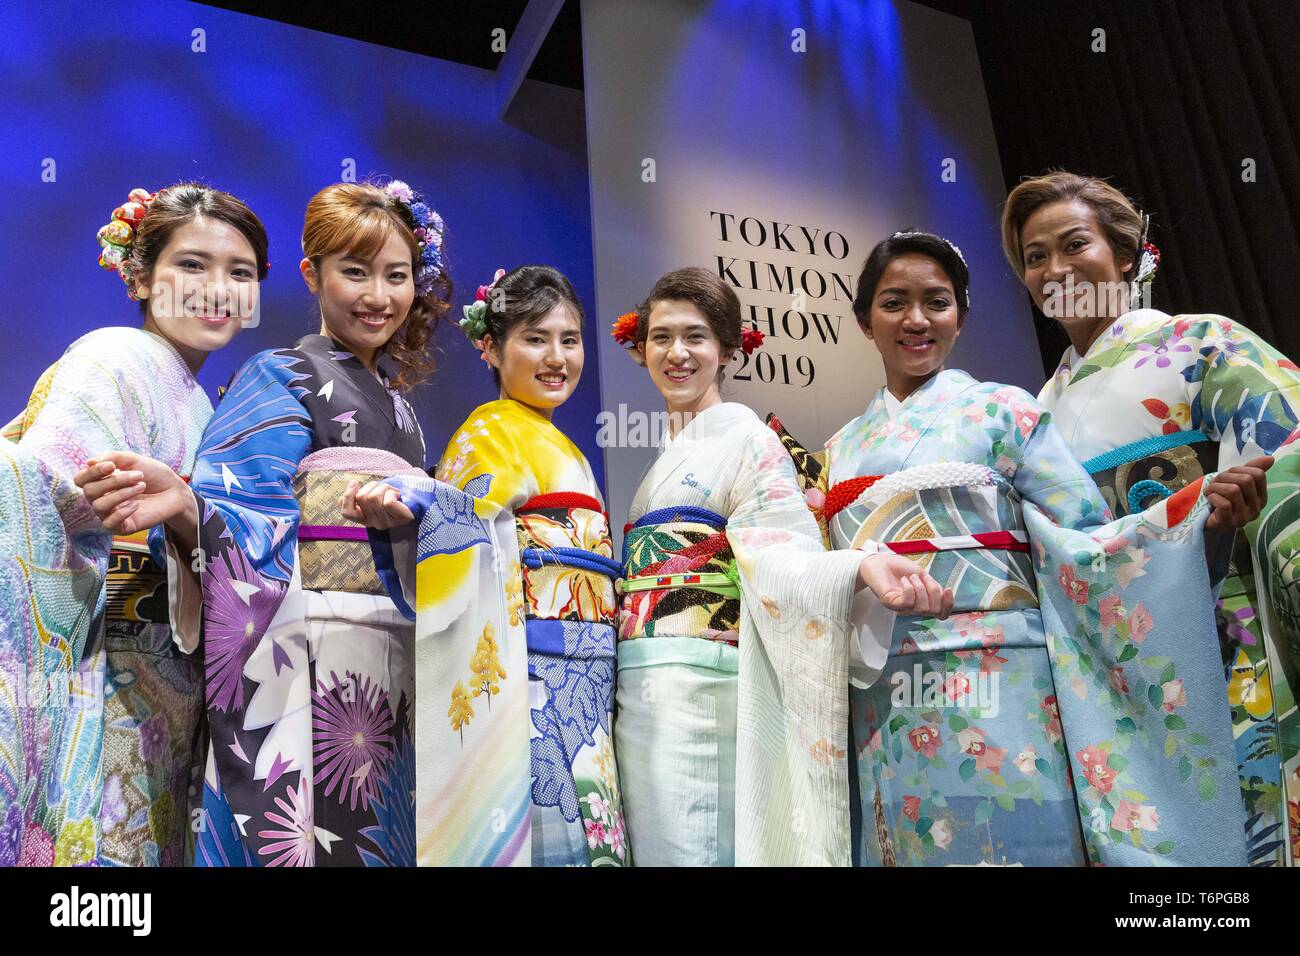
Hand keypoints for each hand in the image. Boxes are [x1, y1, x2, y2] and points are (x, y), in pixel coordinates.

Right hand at [73, 451, 188, 534]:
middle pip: (89, 491)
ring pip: (99, 506)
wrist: (176, 491)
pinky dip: (122, 512)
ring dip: (122, 494)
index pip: (80, 479)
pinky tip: (137, 504)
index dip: (92, 472)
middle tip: (138, 475)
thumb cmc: (154, 475)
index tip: (112, 466)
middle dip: (114, 481)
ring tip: (142, 486)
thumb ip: (112, 457)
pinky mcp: (122, 527)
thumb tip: (88, 462)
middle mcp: (101, 497)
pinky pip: (109, 523)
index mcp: (101, 481)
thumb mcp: (134, 460)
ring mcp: (110, 513)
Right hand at [340, 479, 414, 529]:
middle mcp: (376, 524)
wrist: (425, 492)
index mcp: (367, 518)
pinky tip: (399, 495)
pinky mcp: (400, 519)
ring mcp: (388, 523)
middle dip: (373, 486)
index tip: (355, 483)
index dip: (347, 496)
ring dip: (384, 487)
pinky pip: (387, 502)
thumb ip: (363, 492)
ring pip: (373, 498)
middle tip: (386, 488)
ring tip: (394, 491)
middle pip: (362, 498)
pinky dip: (392, 493)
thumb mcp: (378, 490)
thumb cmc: (400, 489)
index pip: (347, 513)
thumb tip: (351, 485)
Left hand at [859, 552, 953, 617]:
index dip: (949, 604)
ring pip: (922, 608)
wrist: (878, 561)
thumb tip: (943, 593)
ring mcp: (901, 607)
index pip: (941, 614)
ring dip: (921, 588)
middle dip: (934, 592)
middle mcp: (913, 608)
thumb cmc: (898, 568)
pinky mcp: (891, 603)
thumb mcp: (922, 575)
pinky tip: (904, 580)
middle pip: (934, 611)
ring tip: (911, 576)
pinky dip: (909, 589)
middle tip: (924, 577)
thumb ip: (932, 586)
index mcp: (922, 602)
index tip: (948, 588)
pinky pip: (907, 602)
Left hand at [1205, 455, 1272, 529]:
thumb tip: (1271, 458)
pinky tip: (1210, 500)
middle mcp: (1256, 508)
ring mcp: (1243, 517)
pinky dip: (1213, 497)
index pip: (1258, 474)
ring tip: (1210, 491)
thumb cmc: (1223, 498)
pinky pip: (1224, 504)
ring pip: (1233, 490)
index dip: (1239, 469)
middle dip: (1224, 477)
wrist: (1207, 520)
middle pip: (1245, 480)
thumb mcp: (1237, 480)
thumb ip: (1253, 469)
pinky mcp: (1229, 522)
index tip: (1228, 474)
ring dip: (1215, 487)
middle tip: (1215, 483)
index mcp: (1261, 497)